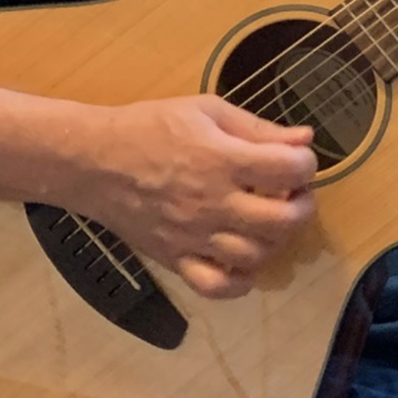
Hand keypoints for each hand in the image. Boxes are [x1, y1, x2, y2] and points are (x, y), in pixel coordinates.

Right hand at [69, 96, 318, 298]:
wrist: (92, 161)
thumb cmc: (150, 128)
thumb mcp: (206, 110)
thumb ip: (258, 128)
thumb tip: (305, 138)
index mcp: (224, 160)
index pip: (292, 170)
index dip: (305, 164)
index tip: (294, 160)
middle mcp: (215, 203)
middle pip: (284, 221)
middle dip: (301, 206)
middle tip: (290, 194)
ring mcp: (195, 236)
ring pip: (257, 255)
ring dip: (274, 240)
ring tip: (265, 222)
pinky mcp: (176, 259)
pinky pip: (217, 287)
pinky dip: (239, 281)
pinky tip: (241, 260)